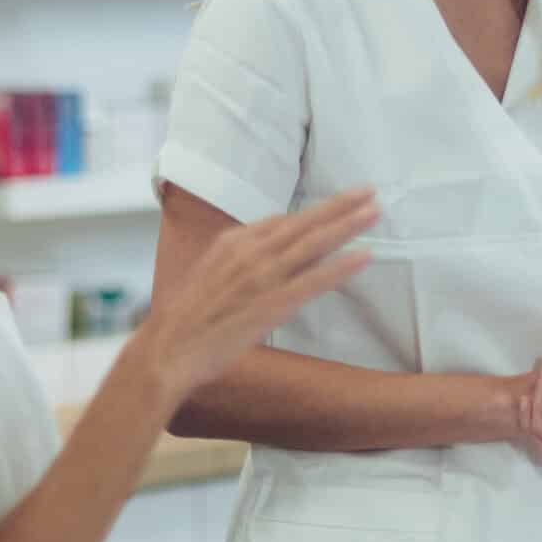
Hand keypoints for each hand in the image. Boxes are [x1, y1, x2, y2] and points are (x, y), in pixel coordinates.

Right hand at [137, 190, 377, 399]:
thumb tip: (268, 256)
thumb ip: (240, 262)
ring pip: (313, 244)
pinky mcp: (271, 305)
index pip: (282, 220)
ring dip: (346, 225)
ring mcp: (262, 278)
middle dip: (339, 205)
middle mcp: (249, 253)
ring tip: (374, 211)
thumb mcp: (212, 276)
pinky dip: (340, 266)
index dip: (315, 210)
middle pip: (303, 223)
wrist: (167, 350)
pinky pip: (313, 280)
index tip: (341, 200)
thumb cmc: (188, 319)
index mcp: (233, 243)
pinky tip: (364, 256)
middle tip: (370, 191)